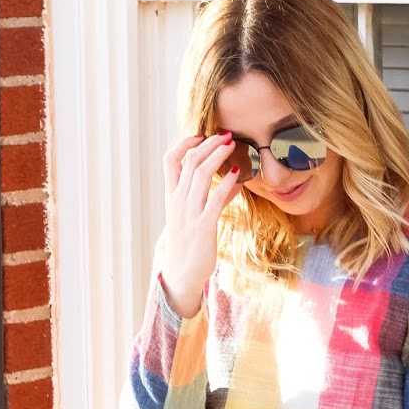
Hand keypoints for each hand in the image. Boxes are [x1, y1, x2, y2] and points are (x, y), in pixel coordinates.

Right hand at [158, 132, 244, 317]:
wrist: (182, 274)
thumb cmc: (189, 244)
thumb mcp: (194, 216)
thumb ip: (210, 197)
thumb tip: (233, 180)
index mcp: (172, 196)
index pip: (170, 160)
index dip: (183, 143)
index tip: (200, 134)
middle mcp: (178, 201)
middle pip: (190, 162)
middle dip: (208, 144)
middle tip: (225, 134)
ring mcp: (189, 213)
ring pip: (200, 175)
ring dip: (217, 156)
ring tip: (231, 145)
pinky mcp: (203, 227)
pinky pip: (214, 200)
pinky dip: (226, 183)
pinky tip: (237, 174)